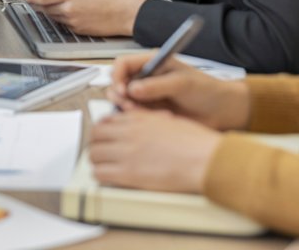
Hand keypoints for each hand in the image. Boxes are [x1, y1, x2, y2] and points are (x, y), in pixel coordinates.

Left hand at [22, 0, 144, 36]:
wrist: (124, 13)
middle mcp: (68, 8)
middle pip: (45, 8)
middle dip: (38, 4)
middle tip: (34, 0)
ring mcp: (72, 21)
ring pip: (53, 16)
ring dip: (50, 10)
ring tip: (53, 5)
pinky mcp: (77, 30)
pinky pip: (64, 23)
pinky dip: (62, 17)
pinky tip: (68, 12)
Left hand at [89, 109, 221, 193]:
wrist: (204, 159)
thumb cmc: (196, 143)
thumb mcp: (170, 121)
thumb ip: (151, 120)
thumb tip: (144, 123)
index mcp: (138, 119)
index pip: (107, 120)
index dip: (104, 129)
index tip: (105, 135)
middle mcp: (128, 133)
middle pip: (95, 135)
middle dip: (97, 143)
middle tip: (101, 151)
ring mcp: (126, 152)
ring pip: (94, 154)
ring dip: (97, 160)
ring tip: (104, 166)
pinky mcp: (128, 173)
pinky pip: (100, 173)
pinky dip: (101, 175)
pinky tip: (108, 178)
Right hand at [107, 52, 250, 129]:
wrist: (223, 112)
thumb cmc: (207, 91)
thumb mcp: (183, 83)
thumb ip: (157, 86)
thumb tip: (132, 89)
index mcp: (152, 62)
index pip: (122, 63)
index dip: (117, 76)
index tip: (122, 90)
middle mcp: (146, 77)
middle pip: (118, 83)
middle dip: (119, 95)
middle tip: (129, 106)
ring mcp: (147, 95)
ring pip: (123, 101)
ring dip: (127, 108)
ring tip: (142, 114)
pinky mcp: (150, 112)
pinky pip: (134, 115)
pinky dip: (137, 119)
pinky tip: (154, 121)